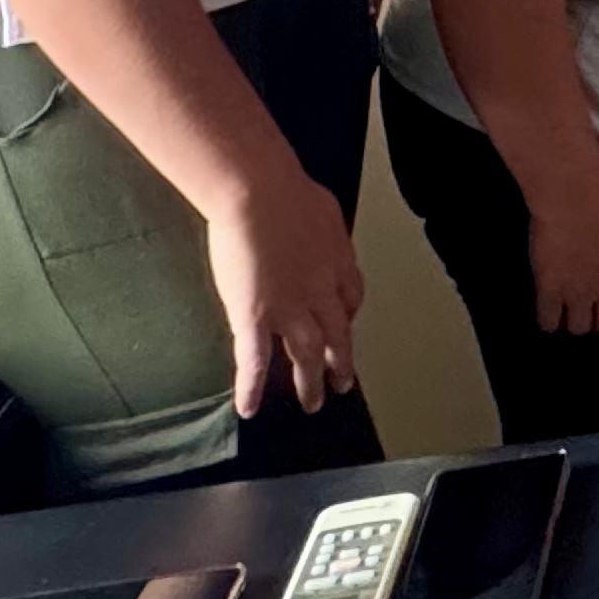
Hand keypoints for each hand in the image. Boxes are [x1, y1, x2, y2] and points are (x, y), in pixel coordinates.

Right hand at [202, 167, 364, 417]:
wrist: (259, 192)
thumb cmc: (287, 190)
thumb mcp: (322, 209)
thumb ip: (321, 230)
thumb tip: (317, 230)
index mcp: (337, 262)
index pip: (350, 298)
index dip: (347, 317)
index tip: (344, 326)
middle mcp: (320, 291)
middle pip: (338, 334)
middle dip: (342, 361)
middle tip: (343, 384)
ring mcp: (289, 308)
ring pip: (307, 354)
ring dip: (310, 382)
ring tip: (313, 404)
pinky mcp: (255, 317)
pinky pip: (255, 360)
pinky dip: (251, 387)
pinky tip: (248, 408)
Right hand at [524, 175, 598, 336]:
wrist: (572, 196)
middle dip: (598, 322)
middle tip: (588, 312)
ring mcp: (579, 291)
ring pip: (579, 327)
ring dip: (573, 321)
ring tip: (566, 312)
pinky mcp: (551, 290)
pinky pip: (548, 320)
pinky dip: (548, 321)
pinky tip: (547, 314)